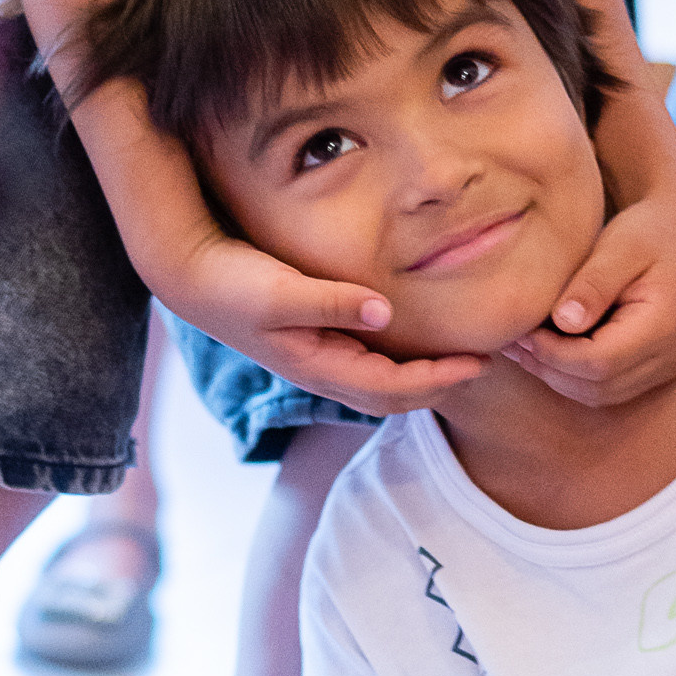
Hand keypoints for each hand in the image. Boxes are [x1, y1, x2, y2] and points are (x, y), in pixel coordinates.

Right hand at [166, 228, 486, 415]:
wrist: (190, 277)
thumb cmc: (233, 282)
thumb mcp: (280, 289)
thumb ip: (332, 302)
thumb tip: (385, 312)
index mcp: (316, 365)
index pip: (391, 388)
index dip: (438, 380)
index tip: (479, 362)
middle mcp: (320, 369)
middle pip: (393, 397)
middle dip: (440, 386)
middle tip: (486, 362)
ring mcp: (316, 358)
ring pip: (382, 383)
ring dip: (424, 376)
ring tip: (463, 355)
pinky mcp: (313, 341)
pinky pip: (369, 362)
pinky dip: (401, 359)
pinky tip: (419, 338)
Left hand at [500, 184, 675, 406]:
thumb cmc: (647, 232)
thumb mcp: (620, 245)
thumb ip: (593, 283)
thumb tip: (563, 321)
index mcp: (662, 327)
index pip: (599, 363)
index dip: (554, 353)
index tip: (522, 331)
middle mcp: (667, 357)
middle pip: (596, 386)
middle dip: (549, 367)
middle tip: (514, 340)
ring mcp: (660, 368)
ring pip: (596, 394)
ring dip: (555, 375)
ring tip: (522, 345)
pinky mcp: (647, 370)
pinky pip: (602, 388)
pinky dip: (569, 374)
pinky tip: (543, 349)